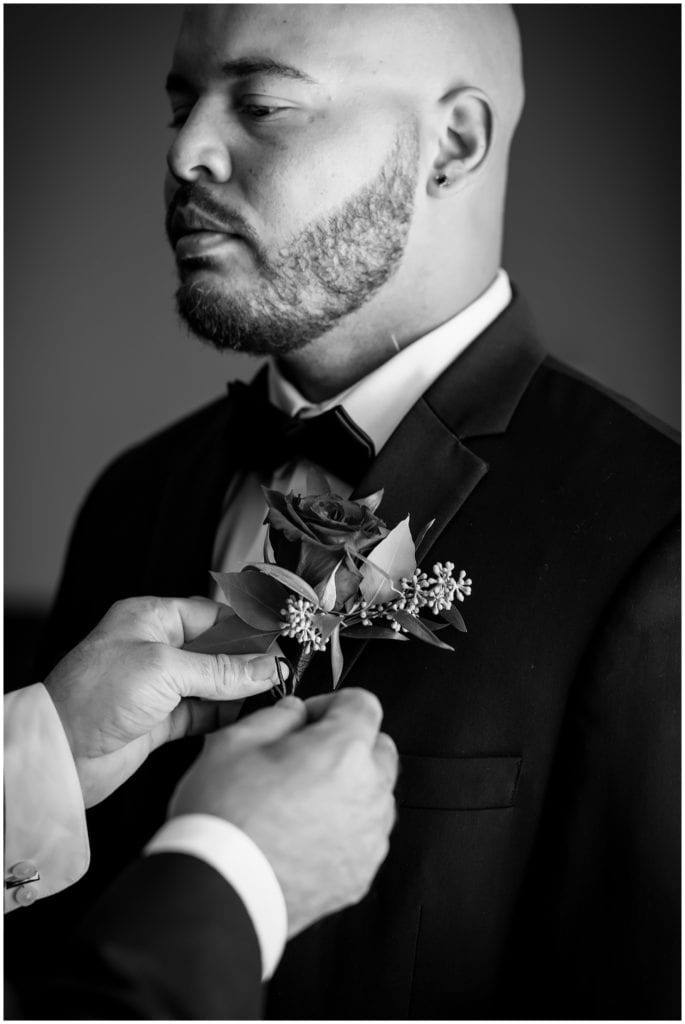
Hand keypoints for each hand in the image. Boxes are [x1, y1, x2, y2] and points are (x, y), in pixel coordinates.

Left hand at [45, 596, 281, 807]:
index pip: (211, 614)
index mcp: (150, 619)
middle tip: (279, 672)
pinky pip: (203, 711)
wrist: (60, 754)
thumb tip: (265, 667)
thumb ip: (220, 670)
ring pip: (213, 682)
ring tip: (269, 695)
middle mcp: (155, 649)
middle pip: (215, 649)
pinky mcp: (160, 719)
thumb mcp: (164, 671)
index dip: (245, 628)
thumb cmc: (93, 697)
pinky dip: (225, 714)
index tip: (275, 641)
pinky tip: (245, 716)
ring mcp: (158, 686)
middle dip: (246, 661)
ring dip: (239, 690)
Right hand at [170, 688, 397, 936]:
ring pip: (375, 795)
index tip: (307, 719)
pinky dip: (344, 829)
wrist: (218, 893)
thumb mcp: (234, 743)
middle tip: (304, 757)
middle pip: (379, 749)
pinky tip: (303, 834)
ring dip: (350, 787)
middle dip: (348, 744)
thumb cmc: (224, 819)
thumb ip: (276, 716)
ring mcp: (369, 839)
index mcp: (343, 752)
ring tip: (300, 800)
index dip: (331, 704)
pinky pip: (364, 837)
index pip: (363, 704)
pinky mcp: (361, 874)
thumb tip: (295, 713)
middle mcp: (368, 794)